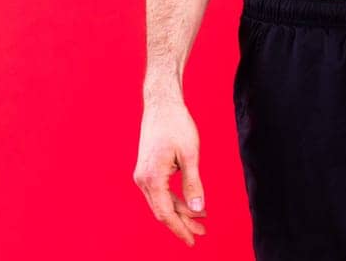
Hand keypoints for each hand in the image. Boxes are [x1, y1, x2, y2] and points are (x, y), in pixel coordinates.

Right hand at [133, 98, 207, 246]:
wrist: (161, 104)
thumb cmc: (176, 124)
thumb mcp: (190, 155)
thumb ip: (193, 184)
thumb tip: (197, 210)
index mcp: (152, 178)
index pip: (166, 213)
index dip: (180, 229)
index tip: (192, 241)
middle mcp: (143, 180)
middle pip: (162, 211)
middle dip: (182, 223)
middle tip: (202, 233)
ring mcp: (143, 175)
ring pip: (161, 202)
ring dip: (180, 212)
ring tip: (202, 220)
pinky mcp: (147, 169)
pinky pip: (160, 192)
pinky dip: (175, 199)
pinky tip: (191, 203)